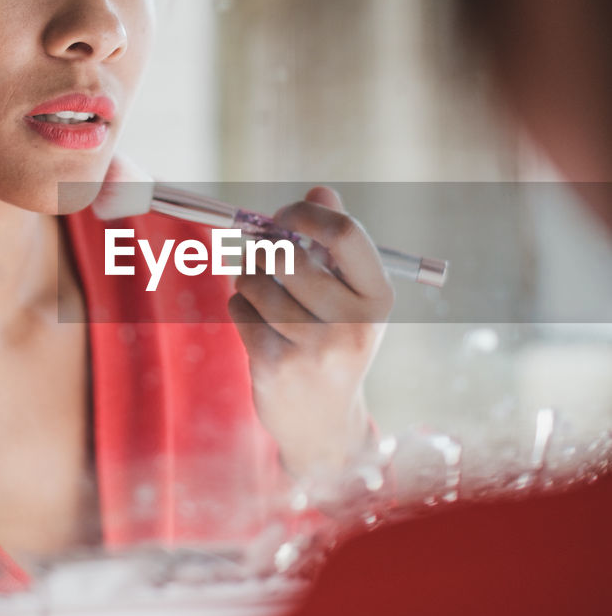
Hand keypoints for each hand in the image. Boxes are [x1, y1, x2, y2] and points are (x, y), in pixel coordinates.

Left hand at [228, 187, 393, 483]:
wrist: (323, 424)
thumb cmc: (334, 344)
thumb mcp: (350, 298)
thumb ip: (336, 243)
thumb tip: (320, 191)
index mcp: (378, 297)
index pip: (345, 233)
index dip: (305, 213)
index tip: (284, 215)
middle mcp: (353, 324)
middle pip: (290, 254)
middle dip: (263, 247)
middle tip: (257, 252)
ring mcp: (315, 350)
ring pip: (256, 283)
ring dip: (246, 278)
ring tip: (255, 289)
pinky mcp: (276, 367)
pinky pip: (239, 312)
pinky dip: (237, 308)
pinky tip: (252, 320)